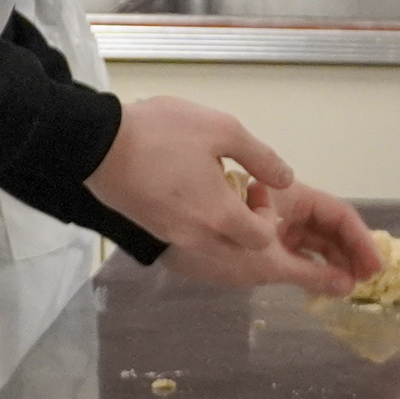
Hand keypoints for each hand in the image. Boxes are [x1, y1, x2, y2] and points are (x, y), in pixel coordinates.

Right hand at [88, 96, 376, 295]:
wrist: (93, 148)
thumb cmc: (158, 133)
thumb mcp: (220, 129)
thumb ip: (261, 158)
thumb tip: (284, 181)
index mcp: (220, 218)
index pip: (266, 240)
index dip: (274, 223)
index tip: (264, 199)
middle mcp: (201, 243)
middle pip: (252, 268)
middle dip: (284, 265)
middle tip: (306, 256)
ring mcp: (178, 247)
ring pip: (228, 269)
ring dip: (252, 259)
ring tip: (260, 232)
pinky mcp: (162, 244)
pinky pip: (206, 261)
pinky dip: (225, 253)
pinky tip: (222, 227)